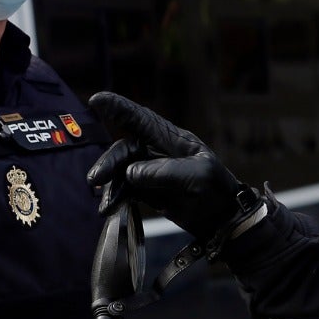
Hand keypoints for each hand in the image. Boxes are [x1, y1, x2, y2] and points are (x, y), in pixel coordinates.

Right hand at [86, 92, 249, 240]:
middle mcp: (156, 150)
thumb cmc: (216, 189)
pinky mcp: (145, 189)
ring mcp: (149, 170)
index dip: (118, 108)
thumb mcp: (198, 176)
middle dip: (108, 162)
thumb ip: (165, 172)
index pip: (141, 119)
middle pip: (124, 149)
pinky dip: (114, 197)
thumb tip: (131, 173)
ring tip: (104, 204)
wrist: (222, 218)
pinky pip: (123, 189)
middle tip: (96, 178)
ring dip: (109, 185)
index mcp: (171, 138)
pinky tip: (108, 208)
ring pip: (119, 170)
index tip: (96, 100)